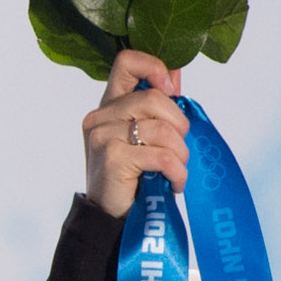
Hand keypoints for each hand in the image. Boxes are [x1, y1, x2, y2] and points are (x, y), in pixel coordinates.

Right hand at [79, 50, 190, 217]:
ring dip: (181, 154)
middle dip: (179, 125)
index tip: (170, 90)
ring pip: (163, 129)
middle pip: (155, 98)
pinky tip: (175, 184)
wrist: (109, 219)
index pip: (126, 62)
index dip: (154, 67)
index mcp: (108, 106)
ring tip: (176, 171)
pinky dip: (178, 172)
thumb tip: (176, 73)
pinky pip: (162, 155)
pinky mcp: (113, 157)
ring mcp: (103, 136)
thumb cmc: (131, 177)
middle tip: (179, 149)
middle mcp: (100, 117)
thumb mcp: (143, 137)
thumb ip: (157, 106)